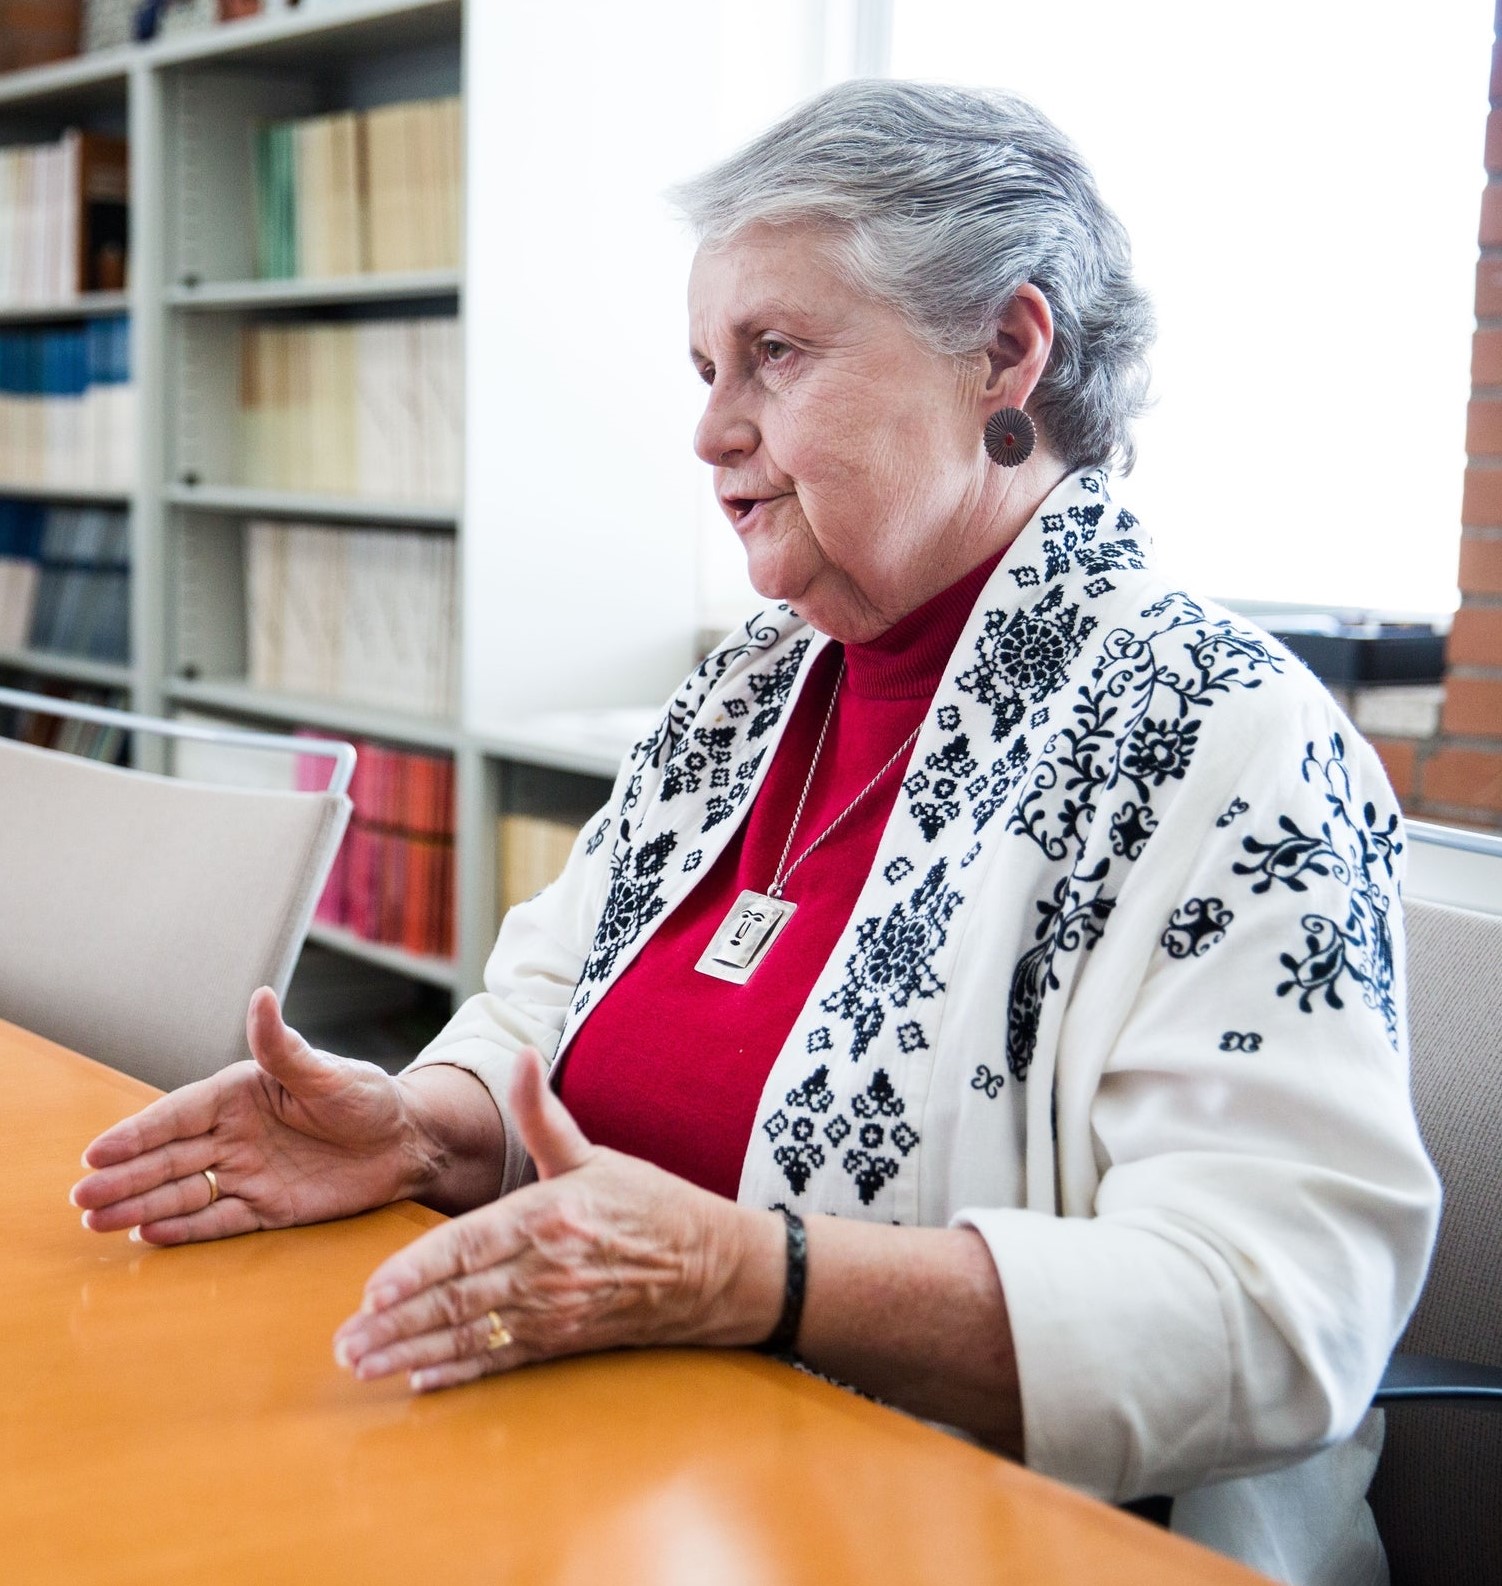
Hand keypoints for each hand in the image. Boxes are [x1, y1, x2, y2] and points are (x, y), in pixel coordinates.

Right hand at [71, 987, 434, 1243]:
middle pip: (170, 1159)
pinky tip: (149, 1234)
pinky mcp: (266, 1208)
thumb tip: (262, 998)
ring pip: (183, 1193)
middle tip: (80, 1198)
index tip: (96, 1154)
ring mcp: (246, 1173)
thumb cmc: (369, 1097)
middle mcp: (234, 1135)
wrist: (406, 1142)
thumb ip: (285, 1048)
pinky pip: (218, 1221)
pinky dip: (186, 1230)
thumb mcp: (329, 1073)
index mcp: (240, 1095)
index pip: (178, 1115)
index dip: (137, 1135)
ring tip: (98, 1222)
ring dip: (141, 1205)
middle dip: (124, 1178)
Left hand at [331, 1048, 783, 1391]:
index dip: (418, 1270)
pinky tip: (420, 1380)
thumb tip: (522, 1054)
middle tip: (344, 1343)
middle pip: (460, 1299)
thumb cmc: (651, 1205)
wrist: (714, 1267)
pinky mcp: (565, 1342)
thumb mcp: (594, 1153)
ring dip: (413, 1352)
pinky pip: (503, 1361)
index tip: (372, 1289)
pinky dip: (459, 1373)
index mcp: (549, 1216)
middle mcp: (548, 1270)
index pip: (470, 1245)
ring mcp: (556, 1312)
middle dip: (397, 1323)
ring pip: (472, 1335)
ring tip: (364, 1366)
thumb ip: (542, 1113)